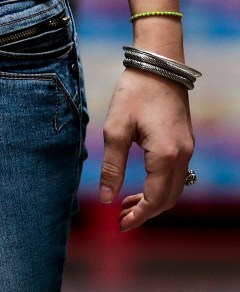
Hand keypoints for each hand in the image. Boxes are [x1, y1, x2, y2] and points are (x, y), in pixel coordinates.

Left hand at [98, 68, 194, 230]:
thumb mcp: (115, 131)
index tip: (120, 225)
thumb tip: (106, 197)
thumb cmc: (134, 94)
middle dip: (146, 213)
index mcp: (165, 155)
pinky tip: (140, 187)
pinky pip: (176, 174)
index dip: (138, 215)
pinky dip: (160, 187)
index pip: (155, 198)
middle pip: (169, 198)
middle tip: (121, 220)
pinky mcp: (184, 142)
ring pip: (175, 187)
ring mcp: (187, 148)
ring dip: (154, 201)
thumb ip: (111, 167)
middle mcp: (182, 154)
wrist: (159, 66)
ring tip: (126, 205)